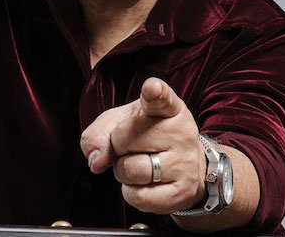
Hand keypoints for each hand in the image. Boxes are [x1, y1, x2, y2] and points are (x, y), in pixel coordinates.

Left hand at [79, 77, 205, 214]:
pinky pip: (138, 196)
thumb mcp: (121, 122)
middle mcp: (181, 133)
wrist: (187, 168)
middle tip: (133, 146)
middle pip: (125, 138)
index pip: (160, 98)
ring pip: (130, 169)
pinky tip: (144, 183)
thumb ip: (99, 133)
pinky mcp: (182, 192)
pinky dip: (131, 192)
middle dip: (118, 145)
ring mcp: (185, 163)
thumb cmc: (149, 138)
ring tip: (138, 164)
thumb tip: (96, 161)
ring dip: (123, 171)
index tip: (151, 87)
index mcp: (168, 108)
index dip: (154, 92)